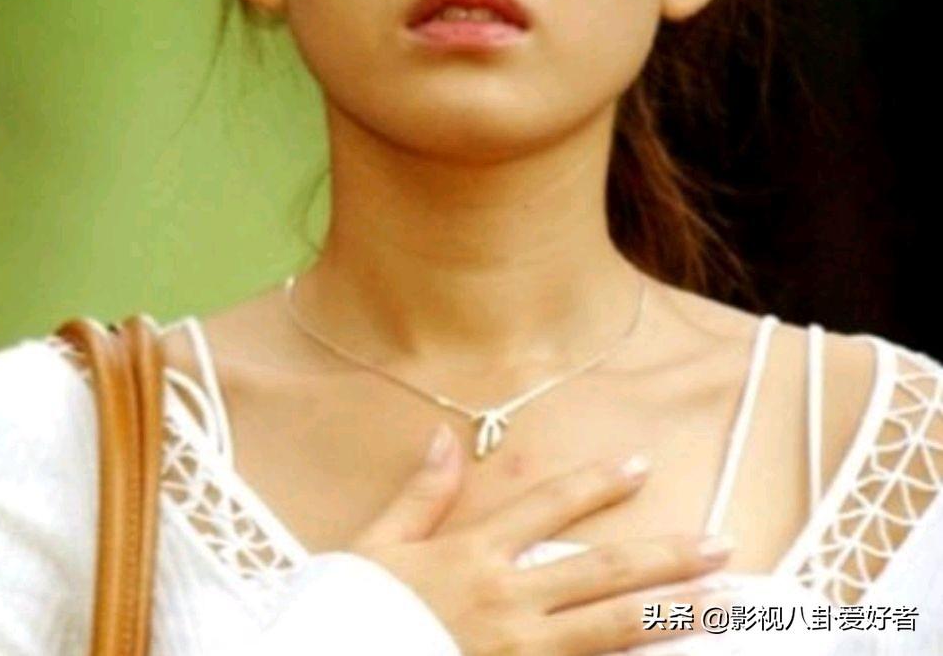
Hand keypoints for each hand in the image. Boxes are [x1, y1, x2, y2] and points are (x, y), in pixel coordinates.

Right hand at [349, 423, 735, 654]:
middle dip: (665, 556)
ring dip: (671, 612)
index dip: (596, 484)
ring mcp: (519, 653)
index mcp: (472, 554)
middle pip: (601, 571)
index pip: (547, 506)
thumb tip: (443, 436)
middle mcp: (507, 601)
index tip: (639, 465)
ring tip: (722, 601)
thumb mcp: (375, 546)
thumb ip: (418, 494)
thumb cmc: (348, 616)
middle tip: (721, 545)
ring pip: (610, 630)